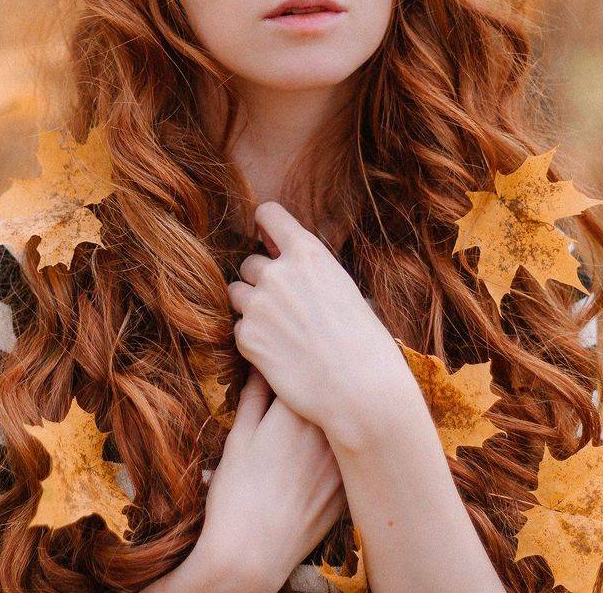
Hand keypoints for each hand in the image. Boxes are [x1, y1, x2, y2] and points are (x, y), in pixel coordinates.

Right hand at [196, 367, 346, 588]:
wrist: (252, 554)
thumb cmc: (237, 494)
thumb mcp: (239, 438)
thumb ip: (254, 397)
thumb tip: (261, 365)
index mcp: (296, 414)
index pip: (308, 370)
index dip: (298, 361)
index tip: (292, 354)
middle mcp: (327, 434)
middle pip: (334, 394)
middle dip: (322, 383)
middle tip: (308, 376)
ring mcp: (343, 462)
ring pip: (348, 423)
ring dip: (337, 412)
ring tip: (316, 413)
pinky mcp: (348, 487)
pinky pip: (352, 455)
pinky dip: (344, 446)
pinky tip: (330, 448)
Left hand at [226, 202, 410, 431]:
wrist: (361, 389)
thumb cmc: (365, 342)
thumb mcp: (344, 289)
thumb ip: (312, 271)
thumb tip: (291, 258)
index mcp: (308, 253)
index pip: (268, 215)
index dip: (265, 226)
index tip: (267, 238)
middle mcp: (278, 272)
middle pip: (250, 263)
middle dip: (262, 281)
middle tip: (285, 307)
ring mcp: (258, 304)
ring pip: (237, 293)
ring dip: (252, 307)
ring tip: (281, 330)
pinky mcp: (246, 337)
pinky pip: (239, 329)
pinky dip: (253, 339)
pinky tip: (279, 354)